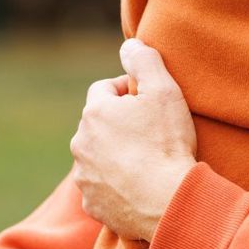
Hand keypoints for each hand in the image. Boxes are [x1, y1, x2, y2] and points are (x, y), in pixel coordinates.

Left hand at [71, 39, 196, 240]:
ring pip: (97, 156)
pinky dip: (116, 184)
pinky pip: (102, 187)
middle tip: (152, 131)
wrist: (167, 202)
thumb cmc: (167, 144)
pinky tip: (140, 186)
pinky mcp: (93, 204)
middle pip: (98, 123)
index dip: (128, 90)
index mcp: (95, 113)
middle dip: (120, 123)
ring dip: (116, 154)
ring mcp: (84, 177)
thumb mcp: (164, 91)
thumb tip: (129, 44)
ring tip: (147, 161)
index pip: (104, 89)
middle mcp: (81, 143)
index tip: (150, 101)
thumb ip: (144, 60)